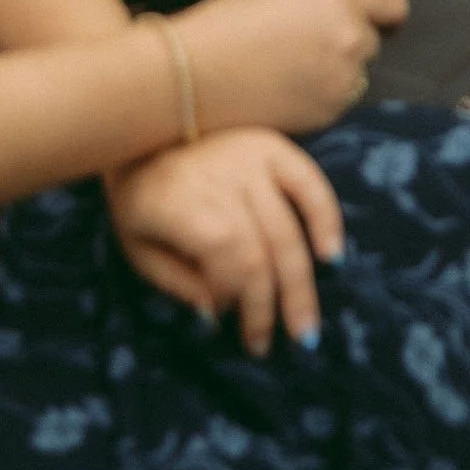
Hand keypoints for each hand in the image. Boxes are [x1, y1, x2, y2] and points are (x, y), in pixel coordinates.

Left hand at [107, 129, 343, 355]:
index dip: (244, 298)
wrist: (144, 126)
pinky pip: (309, 181)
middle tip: (285, 342)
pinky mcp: (273, 144)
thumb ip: (178, 283)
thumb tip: (220, 314)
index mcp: (181, 204)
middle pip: (264, 248)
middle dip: (278, 304)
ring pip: (288, 226)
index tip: (240, 330)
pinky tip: (332, 255)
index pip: (231, 257)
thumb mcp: (138, 249)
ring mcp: (252, 157)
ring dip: (301, 281)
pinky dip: (326, 218)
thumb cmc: (138, 199)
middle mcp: (223, 178)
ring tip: (306, 325)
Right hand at [174, 0, 407, 135]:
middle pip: (374, 41)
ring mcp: (341, 80)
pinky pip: (337, 103)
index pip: (394, 3)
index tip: (375, 15)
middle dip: (351, 42)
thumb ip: (322, 1)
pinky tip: (287, 93)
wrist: (190, 77)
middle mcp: (352, 37)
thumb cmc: (225, 24)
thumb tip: (346, 9)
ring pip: (357, 75)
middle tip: (312, 46)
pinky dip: (321, 99)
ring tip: (295, 72)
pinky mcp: (325, 115)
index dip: (382, 10)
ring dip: (338, 74)